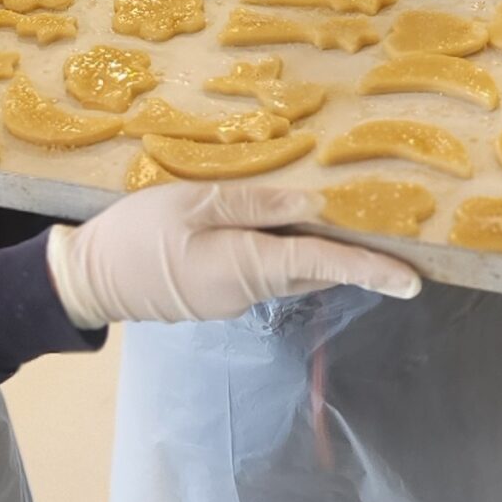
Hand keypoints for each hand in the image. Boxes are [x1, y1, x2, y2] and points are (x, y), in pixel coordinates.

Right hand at [44, 182, 420, 327]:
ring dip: (325, 255)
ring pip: (294, 273)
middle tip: (400, 240)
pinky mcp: (222, 295)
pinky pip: (270, 272)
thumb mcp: (191, 203)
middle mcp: (250, 291)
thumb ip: (253, 203)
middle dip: (358, 259)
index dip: (371, 269)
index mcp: (244, 265)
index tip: (413, 281)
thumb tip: (313, 206)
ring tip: (359, 226)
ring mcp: (235, 298)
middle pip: (315, 271)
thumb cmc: (134, 235)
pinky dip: (291, 253)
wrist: (87, 280)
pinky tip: (296, 226)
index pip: (322, 264)